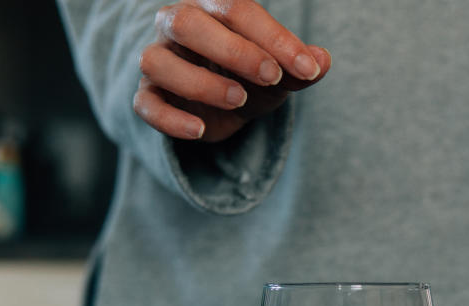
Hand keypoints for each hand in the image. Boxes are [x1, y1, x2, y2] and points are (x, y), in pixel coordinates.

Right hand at [134, 0, 331, 141]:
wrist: (226, 106)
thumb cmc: (253, 76)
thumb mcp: (281, 72)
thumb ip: (299, 67)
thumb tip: (323, 61)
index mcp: (213, 7)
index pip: (237, 8)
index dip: (274, 38)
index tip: (306, 68)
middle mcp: (178, 24)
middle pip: (188, 23)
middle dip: (233, 51)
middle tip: (271, 76)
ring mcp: (159, 58)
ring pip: (157, 62)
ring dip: (201, 84)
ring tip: (239, 100)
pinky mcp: (148, 95)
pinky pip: (145, 104)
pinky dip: (170, 119)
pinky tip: (199, 130)